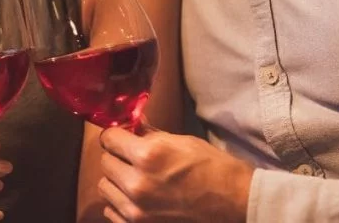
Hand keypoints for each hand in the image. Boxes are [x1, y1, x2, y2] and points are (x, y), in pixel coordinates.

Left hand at [98, 126, 252, 222]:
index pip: (109, 138)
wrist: (234, 204)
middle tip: (130, 157)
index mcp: (147, 156)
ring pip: (105, 187)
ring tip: (134, 178)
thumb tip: (131, 127)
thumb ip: (151, 135)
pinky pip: (111, 211)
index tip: (121, 137)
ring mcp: (135, 211)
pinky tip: (136, 198)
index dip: (116, 135)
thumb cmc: (213, 168)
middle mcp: (136, 184)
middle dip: (116, 156)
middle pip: (105, 162)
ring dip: (116, 180)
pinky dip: (119, 203)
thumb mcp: (182, 141)